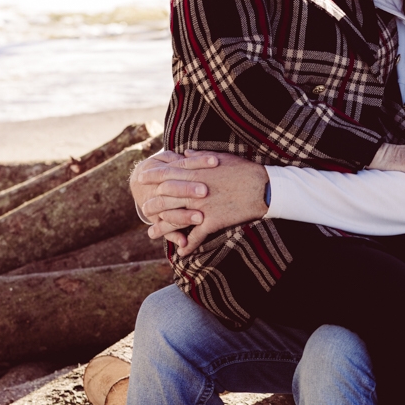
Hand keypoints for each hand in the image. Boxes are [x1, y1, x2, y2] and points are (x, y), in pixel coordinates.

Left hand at [132, 152, 268, 254]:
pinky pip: (196, 236)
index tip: (141, 178)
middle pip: (165, 197)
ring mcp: (202, 207)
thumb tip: (185, 152)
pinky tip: (181, 252)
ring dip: (162, 227)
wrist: (263, 187)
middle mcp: (194, 190)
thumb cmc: (243, 170)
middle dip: (152, 204)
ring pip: (175, 218)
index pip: (166, 173)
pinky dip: (188, 245)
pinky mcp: (213, 221)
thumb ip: (199, 156)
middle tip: (143, 209)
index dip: (152, 176)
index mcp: (195, 172)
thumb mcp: (220, 157)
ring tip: (152, 233)